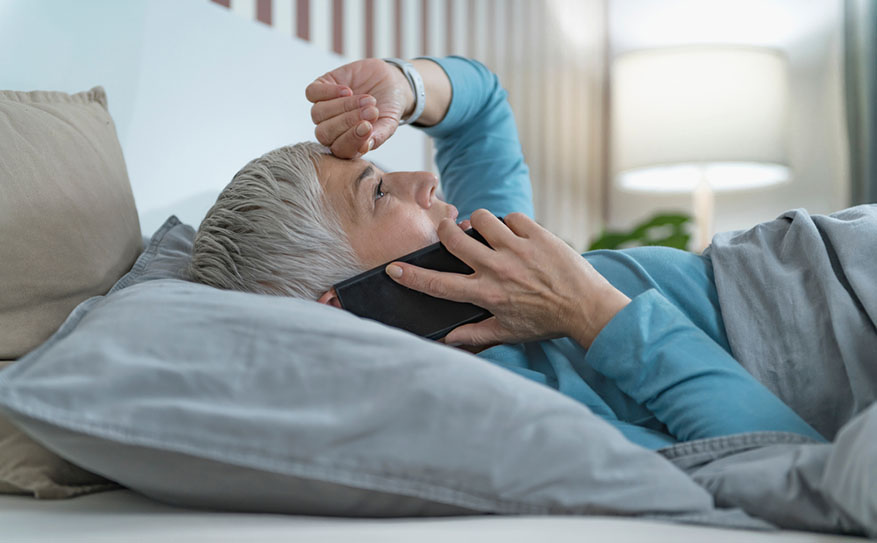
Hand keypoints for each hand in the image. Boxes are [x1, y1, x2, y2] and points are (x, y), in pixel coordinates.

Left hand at [305, 58, 412, 158]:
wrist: (390, 81)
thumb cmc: (388, 107)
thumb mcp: (389, 123)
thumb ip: (378, 136)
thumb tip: (365, 146)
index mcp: (345, 143)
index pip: (339, 149)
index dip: (351, 140)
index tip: (368, 127)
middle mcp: (331, 129)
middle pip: (324, 133)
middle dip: (348, 122)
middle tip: (372, 112)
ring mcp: (324, 109)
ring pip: (318, 113)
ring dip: (343, 106)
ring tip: (367, 100)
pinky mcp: (320, 88)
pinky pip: (312, 93)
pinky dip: (329, 92)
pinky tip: (348, 90)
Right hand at [384, 210, 630, 348]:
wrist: (587, 308)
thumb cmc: (547, 322)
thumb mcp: (508, 333)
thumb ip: (474, 334)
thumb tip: (447, 340)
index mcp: (486, 295)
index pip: (439, 284)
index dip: (412, 276)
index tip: (394, 268)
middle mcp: (498, 269)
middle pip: (454, 239)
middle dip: (444, 231)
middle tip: (448, 233)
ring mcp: (518, 249)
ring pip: (480, 219)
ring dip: (476, 222)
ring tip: (483, 231)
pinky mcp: (538, 234)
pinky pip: (511, 217)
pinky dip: (509, 223)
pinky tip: (514, 234)